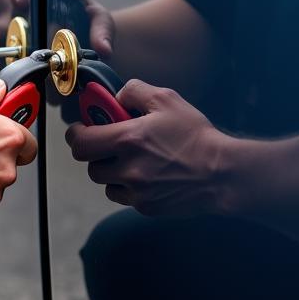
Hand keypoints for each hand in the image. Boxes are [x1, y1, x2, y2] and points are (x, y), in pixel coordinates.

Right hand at [16, 0, 113, 58]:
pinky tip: (13, 17)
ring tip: (19, 5)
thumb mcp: (101, 28)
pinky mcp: (20, 13)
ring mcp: (32, 0)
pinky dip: (11, 9)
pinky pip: (10, 4)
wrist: (76, 43)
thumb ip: (103, 35)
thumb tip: (104, 50)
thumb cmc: (90, 28)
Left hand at [65, 79, 228, 216]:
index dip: (76, 134)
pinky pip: (125, 197)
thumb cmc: (196, 135)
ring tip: (132, 159)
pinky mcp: (147, 208)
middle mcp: (127, 169)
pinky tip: (147, 175)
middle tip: (110, 143)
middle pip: (90, 165)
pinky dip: (128, 187)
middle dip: (96, 152)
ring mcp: (136, 192)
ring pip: (106, 183)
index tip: (82, 128)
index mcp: (127, 140)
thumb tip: (115, 98)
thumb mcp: (166, 99)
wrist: (223, 173)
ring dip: (111, 171)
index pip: (80, 143)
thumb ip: (133, 91)